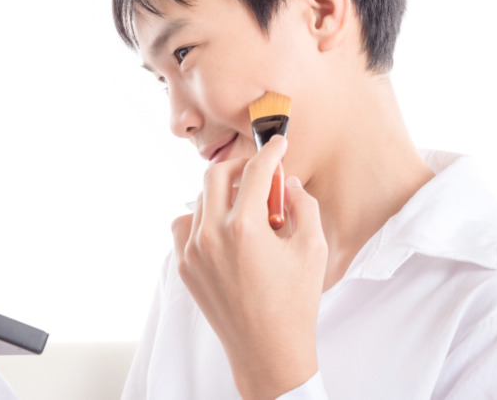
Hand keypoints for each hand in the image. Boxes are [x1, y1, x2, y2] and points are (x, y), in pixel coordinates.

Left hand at [172, 135, 327, 399]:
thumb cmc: (295, 303)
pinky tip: (222, 228)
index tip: (278, 143)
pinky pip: (184, 226)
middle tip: (259, 171)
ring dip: (222, 193)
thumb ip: (303, 205)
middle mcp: (212, 235)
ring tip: (247, 207)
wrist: (268, 352)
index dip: (270, 151)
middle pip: (216, 174)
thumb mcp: (312, 248)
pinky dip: (201, 218)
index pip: (256, 171)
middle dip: (240, 165)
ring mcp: (192, 252)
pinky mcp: (184, 267)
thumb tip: (286, 183)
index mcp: (246, 228)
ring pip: (199, 199)